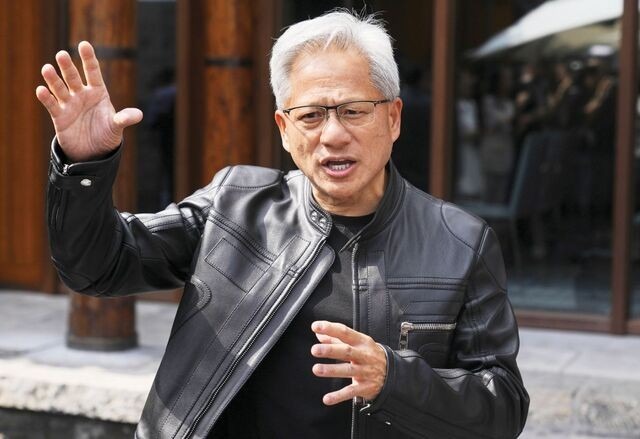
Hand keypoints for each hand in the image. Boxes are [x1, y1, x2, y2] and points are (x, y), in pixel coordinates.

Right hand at [35, 41, 142, 161]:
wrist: (93, 152)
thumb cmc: (106, 134)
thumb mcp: (117, 127)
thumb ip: (125, 119)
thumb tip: (139, 115)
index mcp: (98, 92)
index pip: (93, 72)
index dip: (88, 58)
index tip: (84, 44)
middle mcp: (82, 95)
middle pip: (73, 77)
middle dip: (68, 67)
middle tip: (62, 55)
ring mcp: (69, 104)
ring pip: (60, 88)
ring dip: (53, 79)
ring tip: (47, 69)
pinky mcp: (59, 116)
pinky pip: (52, 105)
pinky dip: (46, 98)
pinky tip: (41, 90)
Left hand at [310, 320, 386, 405]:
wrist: (392, 373)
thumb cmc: (368, 354)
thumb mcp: (357, 343)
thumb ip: (336, 339)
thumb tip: (318, 334)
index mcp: (361, 342)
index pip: (345, 332)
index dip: (330, 328)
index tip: (316, 326)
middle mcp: (364, 355)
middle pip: (346, 351)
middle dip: (330, 350)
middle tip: (314, 349)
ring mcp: (365, 371)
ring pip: (348, 370)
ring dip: (331, 370)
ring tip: (316, 369)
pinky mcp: (365, 387)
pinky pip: (350, 392)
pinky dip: (339, 396)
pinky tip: (327, 399)